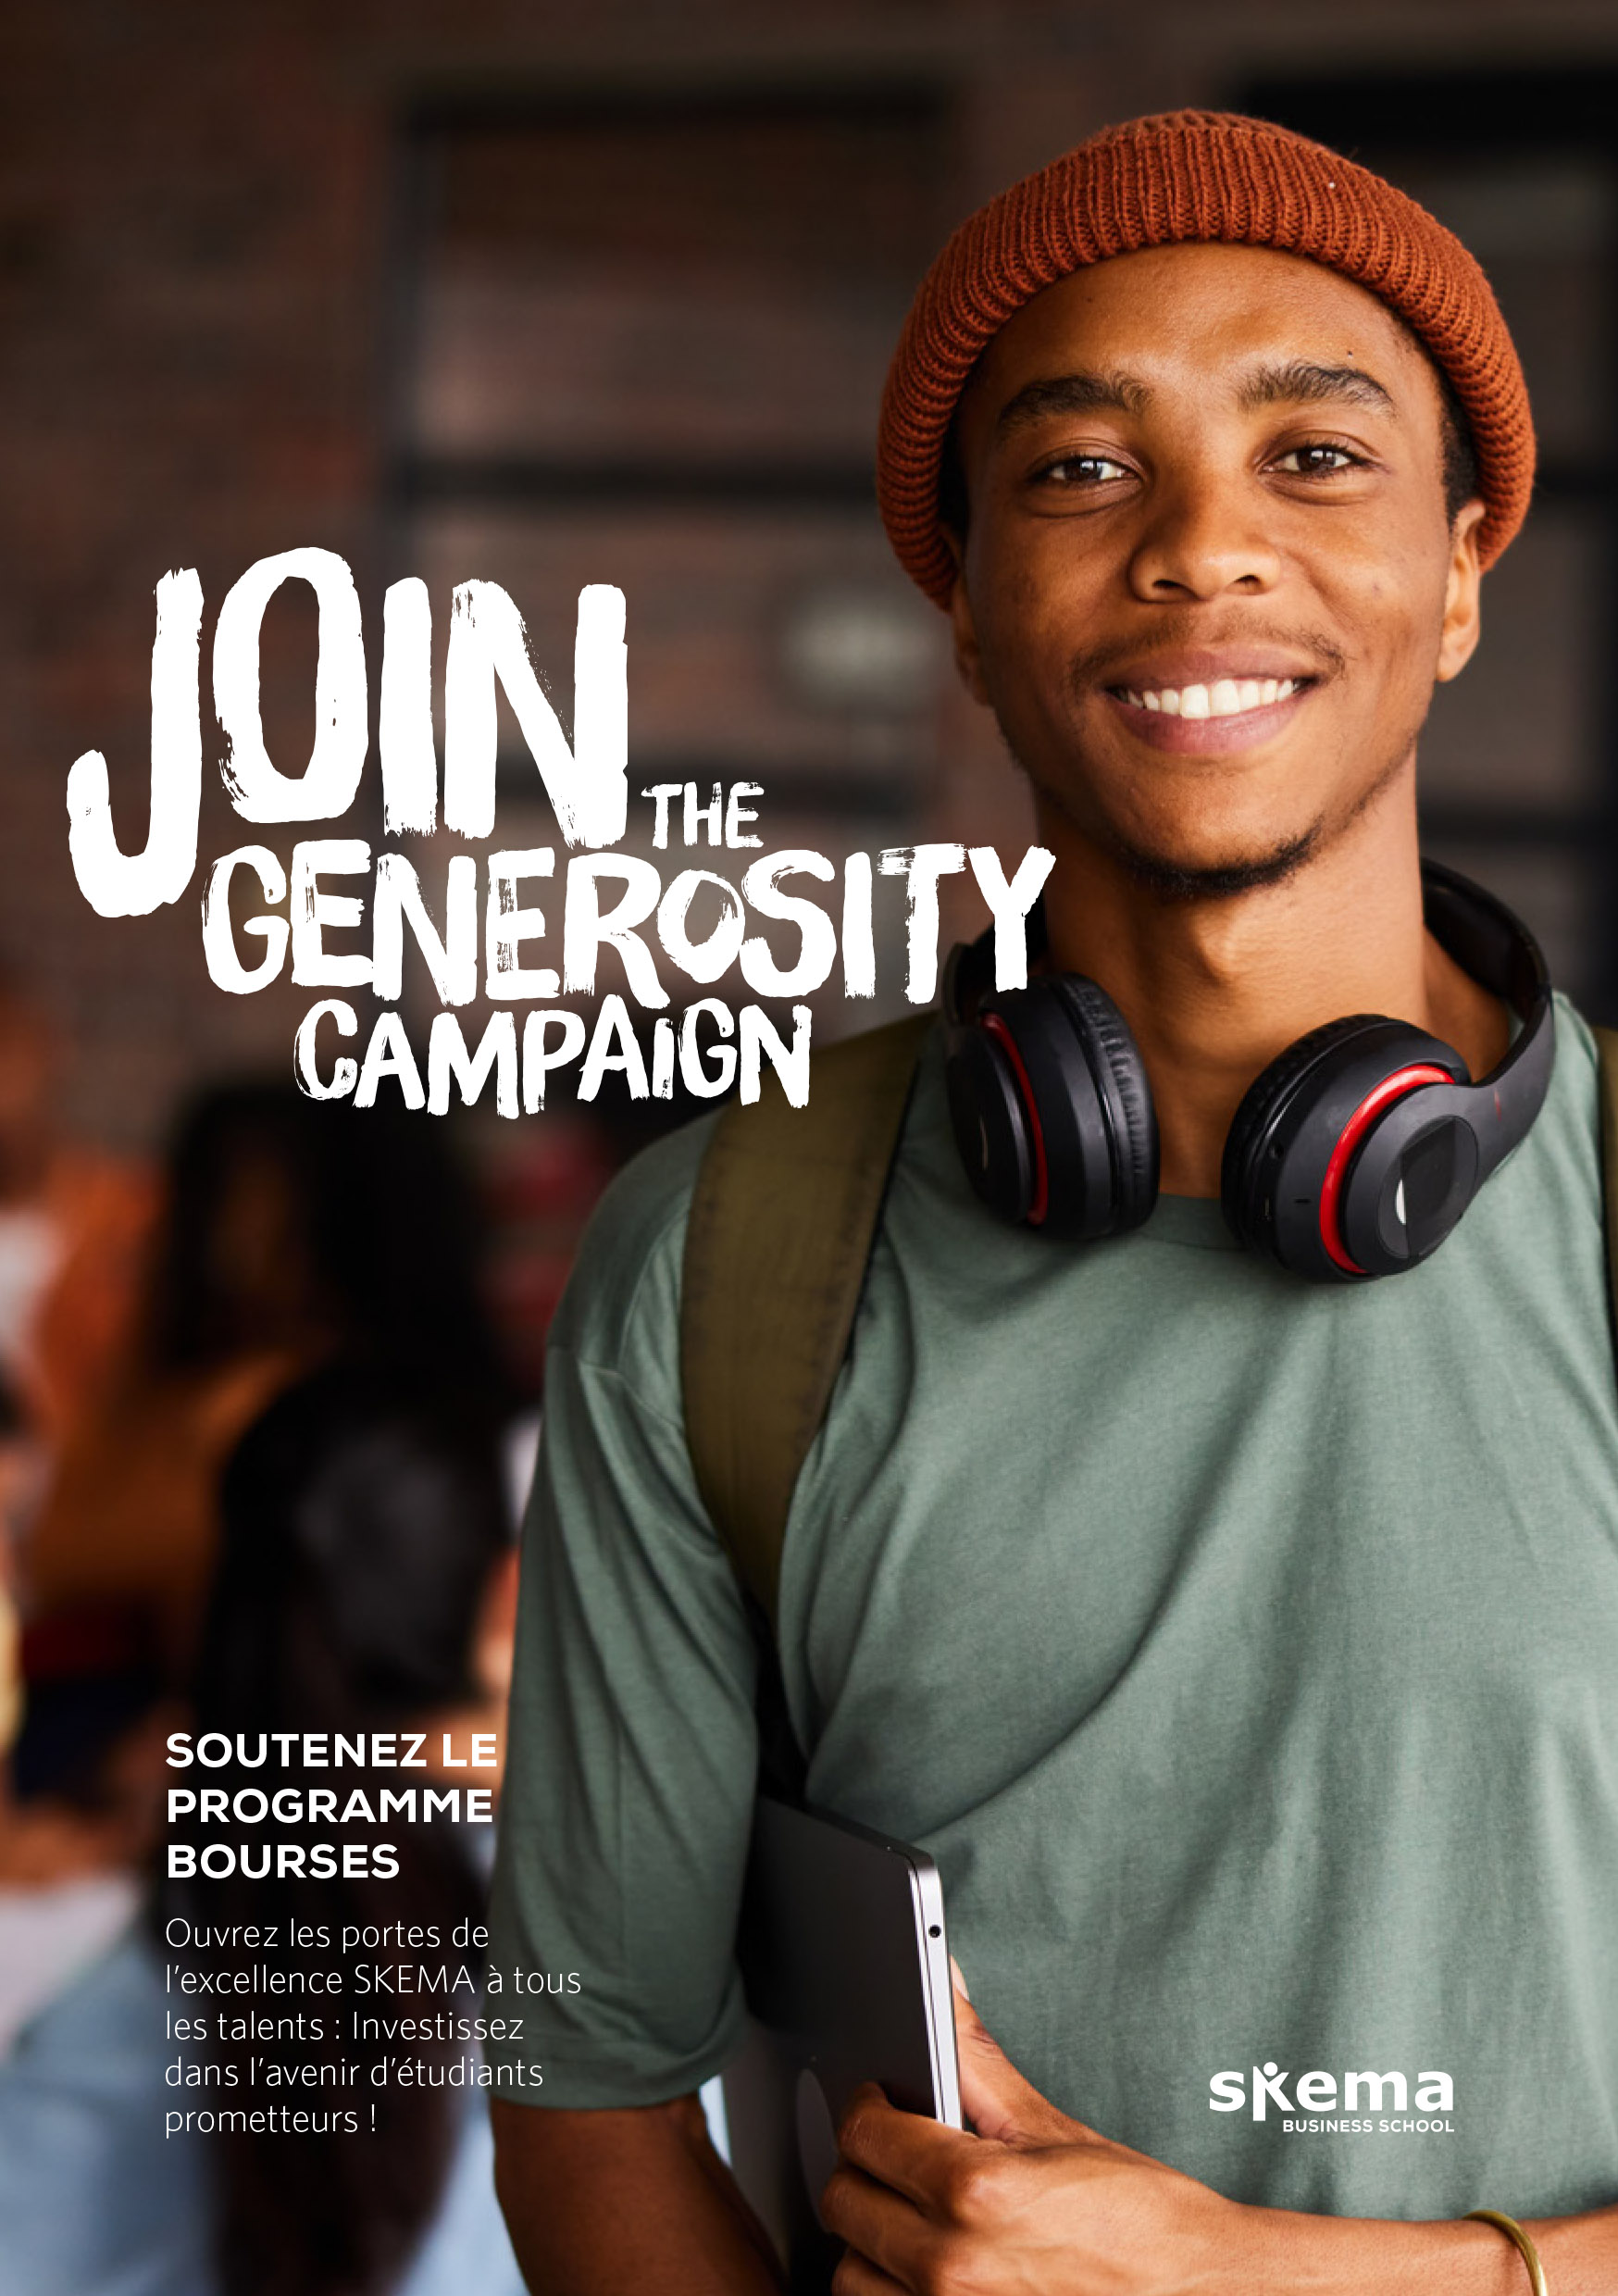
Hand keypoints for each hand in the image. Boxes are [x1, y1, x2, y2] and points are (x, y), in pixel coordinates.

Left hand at [820, 1967, 1238, 2293]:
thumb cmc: (1140, 2224)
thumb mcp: (1052, 2131)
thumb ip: (975, 2057)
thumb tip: (940, 1980)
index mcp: (974, 2192)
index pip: (863, 2133)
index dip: (868, 2108)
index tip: (882, 2105)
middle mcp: (952, 2268)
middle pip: (845, 2204)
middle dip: (866, 2172)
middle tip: (902, 2163)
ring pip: (851, 2276)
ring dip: (873, 2248)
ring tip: (917, 2226)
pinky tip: (931, 2278)